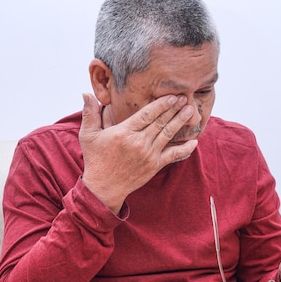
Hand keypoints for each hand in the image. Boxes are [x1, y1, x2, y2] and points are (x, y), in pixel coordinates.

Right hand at [79, 93, 197, 213]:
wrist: (103, 188)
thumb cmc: (96, 159)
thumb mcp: (88, 135)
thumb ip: (90, 113)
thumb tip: (86, 93)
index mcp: (124, 132)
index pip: (147, 114)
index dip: (161, 104)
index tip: (172, 96)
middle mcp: (138, 142)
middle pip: (161, 122)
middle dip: (174, 109)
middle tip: (185, 98)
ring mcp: (148, 155)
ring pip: (168, 135)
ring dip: (180, 122)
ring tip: (190, 111)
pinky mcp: (154, 166)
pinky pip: (173, 156)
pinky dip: (184, 149)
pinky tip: (194, 141)